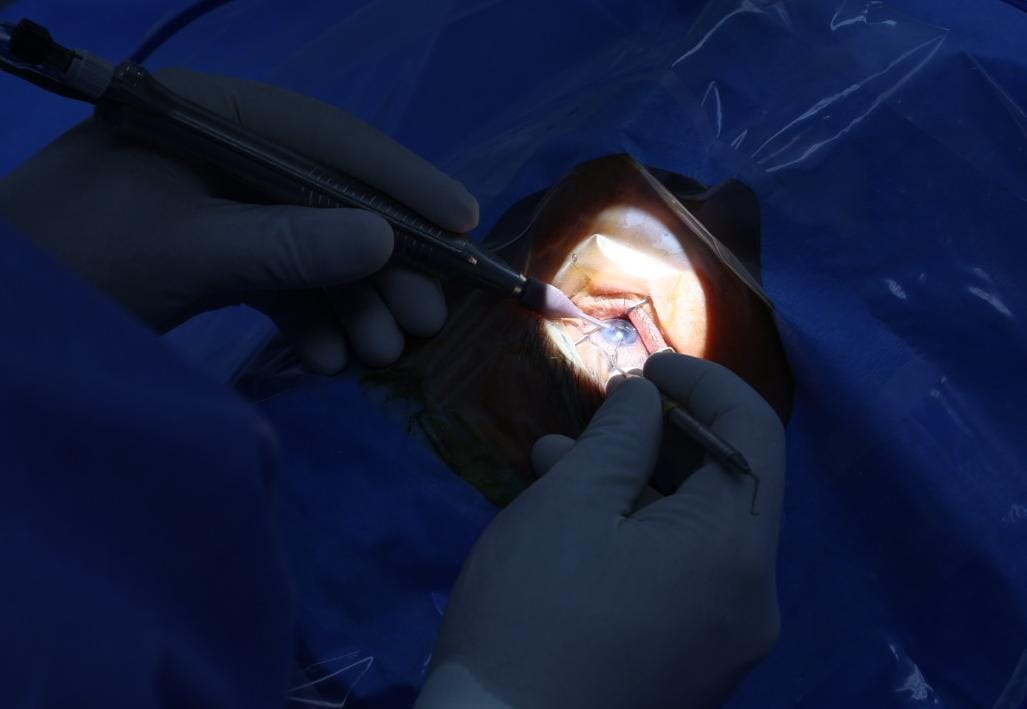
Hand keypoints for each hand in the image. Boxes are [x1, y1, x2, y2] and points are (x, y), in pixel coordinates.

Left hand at [0, 68, 477, 372]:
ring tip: (381, 352)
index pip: (329, 139)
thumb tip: (386, 241)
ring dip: (352, 301)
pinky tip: (328, 355)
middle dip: (382, 266)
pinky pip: (279, 278)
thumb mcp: (183, 249)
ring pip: (311, 247)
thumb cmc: (73, 260)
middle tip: (426, 320)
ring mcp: (220, 204)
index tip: (464, 222)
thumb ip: (286, 244)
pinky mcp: (211, 251)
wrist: (2, 321)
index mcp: (211, 116)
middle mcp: (224, 152)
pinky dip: (309, 315)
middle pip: (331, 200)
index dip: (402, 181)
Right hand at [416, 352, 785, 708]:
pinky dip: (638, 539)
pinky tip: (571, 523)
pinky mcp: (692, 669)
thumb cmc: (532, 616)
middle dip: (660, 438)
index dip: (706, 384)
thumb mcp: (569, 504)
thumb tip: (648, 398)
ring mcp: (725, 643)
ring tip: (555, 462)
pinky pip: (681, 580)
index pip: (755, 436)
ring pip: (695, 535)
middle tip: (597, 416)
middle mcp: (752, 601)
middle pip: (727, 488)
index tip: (647, 365)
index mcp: (735, 553)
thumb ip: (621, 437)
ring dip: (636, 487)